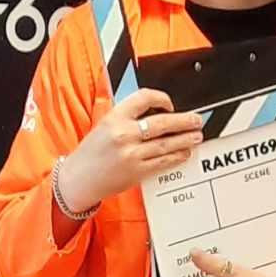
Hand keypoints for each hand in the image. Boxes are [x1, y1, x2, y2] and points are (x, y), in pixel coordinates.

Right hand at [58, 89, 203, 213]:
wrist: (79, 178)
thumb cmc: (91, 153)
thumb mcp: (104, 125)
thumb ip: (127, 117)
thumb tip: (155, 113)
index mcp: (114, 117)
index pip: (145, 98)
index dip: (162, 98)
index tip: (170, 104)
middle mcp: (124, 134)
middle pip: (162, 122)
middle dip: (184, 121)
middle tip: (196, 120)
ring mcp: (132, 153)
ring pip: (166, 143)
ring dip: (185, 139)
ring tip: (196, 136)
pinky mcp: (137, 171)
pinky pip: (163, 162)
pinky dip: (176, 156)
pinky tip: (184, 153)